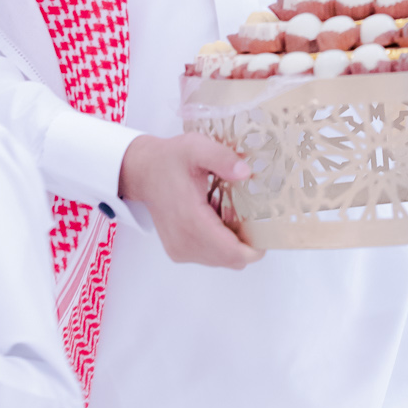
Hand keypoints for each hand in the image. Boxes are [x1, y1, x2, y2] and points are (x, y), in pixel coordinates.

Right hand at [119, 133, 264, 268]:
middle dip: (248, 242)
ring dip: (234, 242)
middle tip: (251, 215)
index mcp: (191, 220)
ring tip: (231, 214)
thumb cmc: (169, 159)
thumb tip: (246, 173)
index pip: (233, 253)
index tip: (265, 227)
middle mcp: (184, 242)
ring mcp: (180, 250)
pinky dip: (221, 243)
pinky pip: (211, 257)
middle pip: (232, 260)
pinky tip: (218, 219)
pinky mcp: (178, 252)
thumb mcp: (196, 147)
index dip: (256, 246)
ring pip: (223, 260)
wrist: (142, 171)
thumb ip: (222, 158)